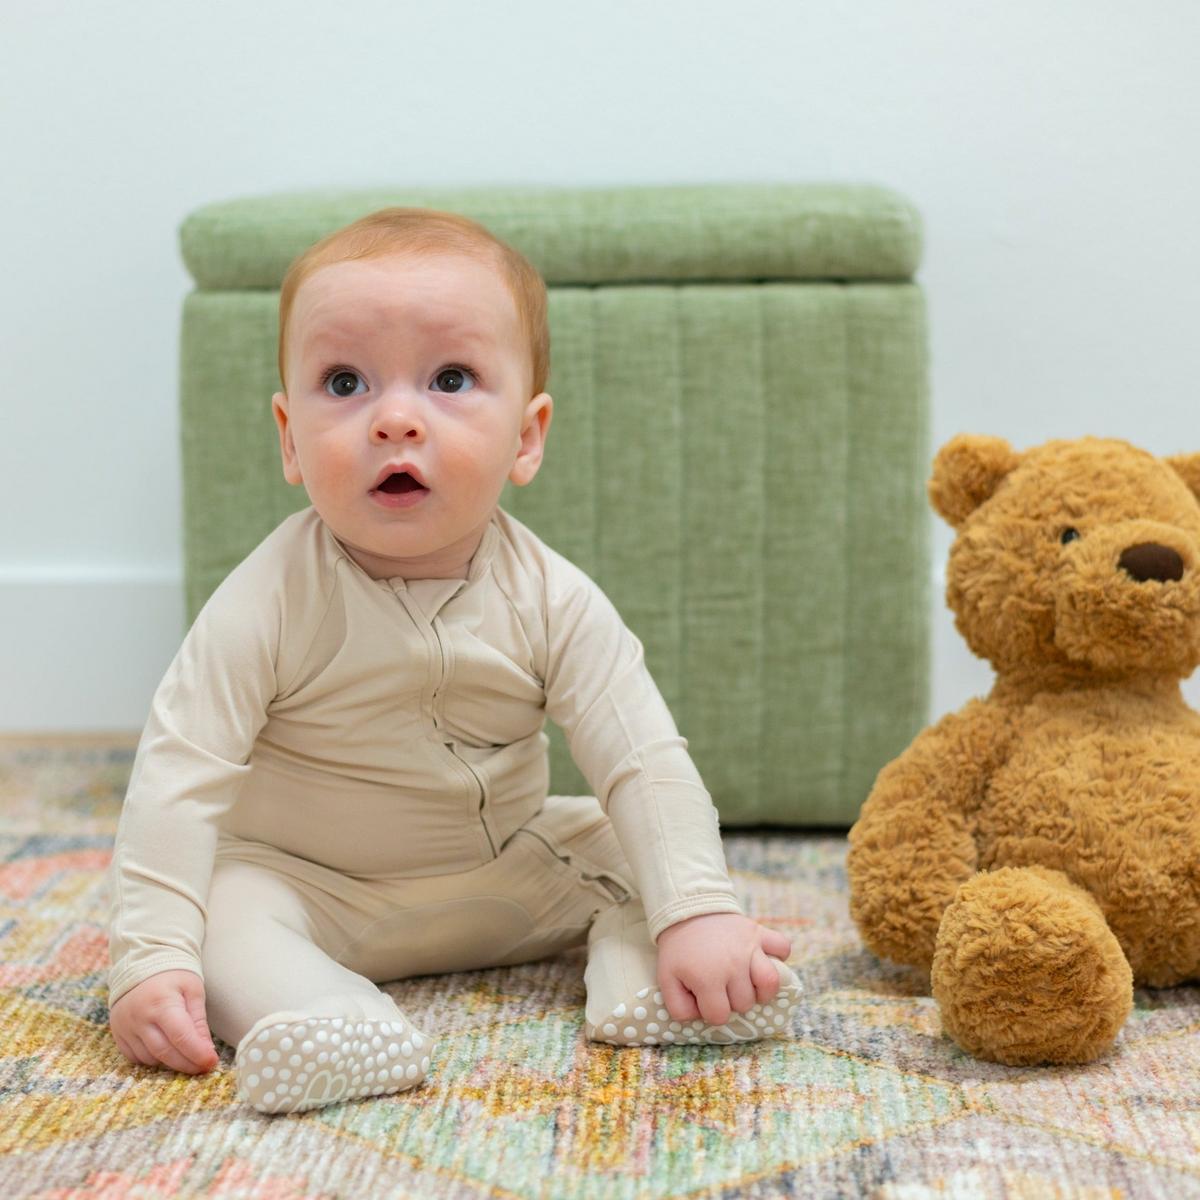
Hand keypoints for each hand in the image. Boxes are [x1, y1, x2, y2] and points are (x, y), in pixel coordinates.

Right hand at [108, 969, 218, 1074]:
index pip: (181, 1037)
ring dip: (171, 1063)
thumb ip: (198, 1020)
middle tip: (203, 1067)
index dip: (197, 1054)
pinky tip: (167, 1052)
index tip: (212, 1062)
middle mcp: (140, 1018)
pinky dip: (153, 1060)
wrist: (142, 966)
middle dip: (187, 1064)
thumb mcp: (193, 990)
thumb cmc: (173, 976)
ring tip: (188, 1057)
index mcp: (161, 1003)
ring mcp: (125, 1028)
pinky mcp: (118, 1035)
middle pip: (165, 1052)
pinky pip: (136, 1058)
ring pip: (150, 1058)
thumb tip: (206, 1050)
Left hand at [656, 912, 791, 1025]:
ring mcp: (750, 948)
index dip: (711, 1012)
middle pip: (745, 1003)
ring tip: (749, 984)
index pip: (720, 1016)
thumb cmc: (679, 948)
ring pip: (770, 982)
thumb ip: (679, 1007)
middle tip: (722, 986)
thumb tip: (700, 1017)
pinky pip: (783, 947)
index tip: (704, 998)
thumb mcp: (666, 979)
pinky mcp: (760, 932)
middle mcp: (733, 964)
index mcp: (708, 978)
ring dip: (761, 989)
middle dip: (732, 1000)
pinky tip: (763, 961)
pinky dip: (780, 956)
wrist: (688, 909)